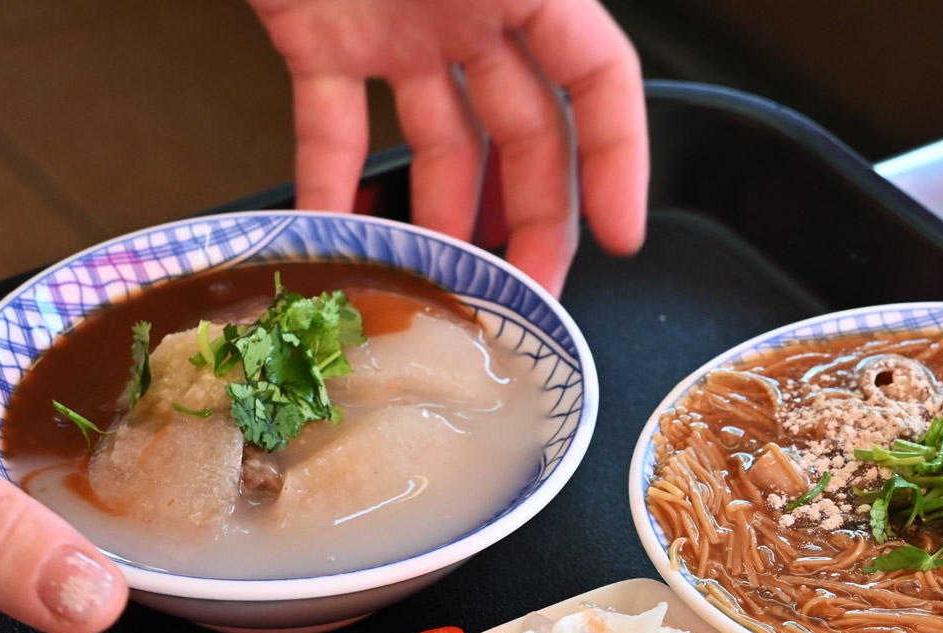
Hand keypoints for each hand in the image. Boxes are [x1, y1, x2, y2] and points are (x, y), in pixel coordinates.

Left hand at [249, 0, 649, 296]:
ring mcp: (400, 28)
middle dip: (536, 220)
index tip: (621, 234)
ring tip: (446, 284)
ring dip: (448, 220)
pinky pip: (331, 126)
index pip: (601, 81)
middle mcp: (472, 11)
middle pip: (526, 135)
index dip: (620, 159)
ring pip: (441, 146)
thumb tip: (599, 66)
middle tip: (530, 293)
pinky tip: (336, 235)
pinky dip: (331, 183)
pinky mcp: (321, 35)